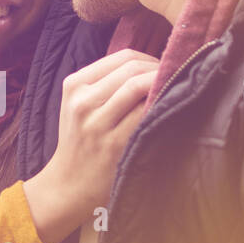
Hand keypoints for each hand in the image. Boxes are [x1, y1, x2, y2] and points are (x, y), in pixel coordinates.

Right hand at [22, 49, 158, 242]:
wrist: (68, 186)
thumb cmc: (81, 143)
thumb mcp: (79, 107)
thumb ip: (104, 85)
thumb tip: (149, 65)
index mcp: (74, 85)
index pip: (121, 57)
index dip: (149, 59)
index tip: (161, 68)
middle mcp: (82, 101)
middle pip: (132, 68)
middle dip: (159, 69)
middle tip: (175, 79)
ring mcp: (97, 123)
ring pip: (138, 86)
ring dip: (163, 83)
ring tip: (175, 90)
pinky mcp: (114, 142)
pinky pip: (145, 112)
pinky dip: (160, 104)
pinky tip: (168, 108)